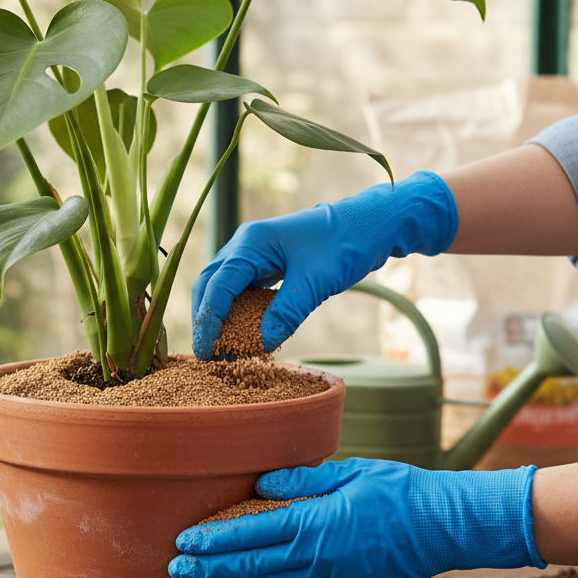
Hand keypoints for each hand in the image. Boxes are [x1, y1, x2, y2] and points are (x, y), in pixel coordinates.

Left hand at [169, 458, 544, 577]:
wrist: (446, 528)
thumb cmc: (400, 491)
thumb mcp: (350, 471)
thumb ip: (303, 477)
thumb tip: (261, 481)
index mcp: (315, 521)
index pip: (249, 533)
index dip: (213, 541)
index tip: (184, 543)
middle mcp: (316, 556)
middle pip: (250, 566)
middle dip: (209, 569)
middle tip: (175, 571)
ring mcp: (329, 577)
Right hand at [190, 171, 457, 359]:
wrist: (373, 224)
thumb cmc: (345, 244)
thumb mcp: (315, 282)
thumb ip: (286, 313)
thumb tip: (261, 343)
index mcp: (251, 243)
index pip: (217, 286)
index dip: (207, 321)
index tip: (204, 352)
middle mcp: (247, 245)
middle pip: (210, 285)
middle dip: (206, 318)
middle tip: (207, 353)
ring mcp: (256, 253)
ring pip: (225, 288)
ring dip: (222, 316)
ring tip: (224, 347)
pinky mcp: (270, 263)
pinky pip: (245, 290)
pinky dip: (242, 312)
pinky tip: (247, 332)